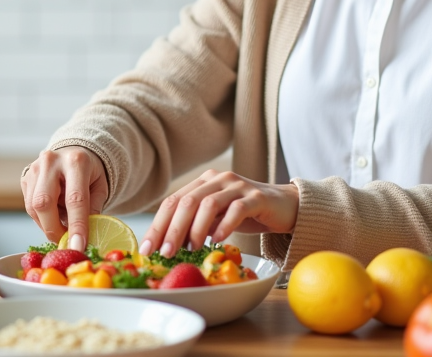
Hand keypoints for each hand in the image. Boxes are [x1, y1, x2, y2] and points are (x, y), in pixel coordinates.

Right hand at [20, 147, 108, 253]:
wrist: (75, 152)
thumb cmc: (90, 173)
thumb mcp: (100, 188)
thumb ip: (93, 210)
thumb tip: (84, 238)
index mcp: (76, 161)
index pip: (75, 199)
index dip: (76, 226)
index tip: (78, 247)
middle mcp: (52, 161)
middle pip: (45, 203)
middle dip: (54, 229)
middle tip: (65, 241)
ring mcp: (35, 168)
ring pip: (33, 207)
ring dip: (47, 224)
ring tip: (62, 225)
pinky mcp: (25, 177)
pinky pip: (29, 206)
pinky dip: (41, 218)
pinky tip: (53, 214)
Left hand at [139, 169, 298, 257]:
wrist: (284, 206)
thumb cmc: (246, 214)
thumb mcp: (216, 219)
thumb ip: (195, 226)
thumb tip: (167, 247)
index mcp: (203, 182)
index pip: (173, 201)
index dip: (158, 225)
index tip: (147, 250)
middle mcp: (218, 179)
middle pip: (187, 201)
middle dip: (172, 229)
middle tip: (165, 253)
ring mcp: (238, 186)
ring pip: (209, 203)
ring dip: (195, 229)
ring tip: (191, 250)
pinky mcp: (257, 198)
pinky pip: (236, 209)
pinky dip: (224, 225)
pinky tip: (217, 240)